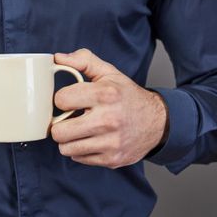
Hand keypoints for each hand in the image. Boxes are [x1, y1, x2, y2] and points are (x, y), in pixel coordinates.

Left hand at [51, 48, 168, 168]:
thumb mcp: (109, 73)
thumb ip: (83, 60)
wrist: (158, 122)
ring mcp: (110, 142)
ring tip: (79, 130)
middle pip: (59, 131)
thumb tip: (58, 58)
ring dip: (69, 139)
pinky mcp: (112, 159)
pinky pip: (78, 158)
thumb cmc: (128, 96)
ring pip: (66, 148)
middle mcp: (108, 120)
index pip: (61, 100)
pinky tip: (90, 140)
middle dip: (60, 124)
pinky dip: (80, 150)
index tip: (70, 101)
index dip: (62, 100)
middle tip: (70, 119)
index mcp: (105, 95)